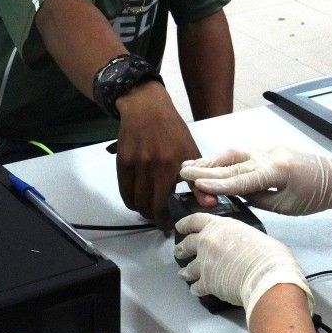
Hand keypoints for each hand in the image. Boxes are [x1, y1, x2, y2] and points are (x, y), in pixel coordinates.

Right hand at [115, 81, 199, 228]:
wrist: (147, 108)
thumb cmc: (174, 131)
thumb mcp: (191, 153)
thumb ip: (198, 181)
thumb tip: (209, 204)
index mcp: (172, 165)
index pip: (164, 204)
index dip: (166, 220)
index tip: (171, 224)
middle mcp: (152, 166)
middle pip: (148, 206)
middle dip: (155, 218)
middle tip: (162, 219)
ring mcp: (135, 164)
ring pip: (134, 201)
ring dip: (143, 211)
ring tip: (151, 210)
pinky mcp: (122, 162)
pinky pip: (124, 191)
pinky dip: (131, 201)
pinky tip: (139, 200)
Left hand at [175, 213, 312, 323]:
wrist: (265, 274)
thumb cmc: (268, 253)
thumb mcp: (256, 235)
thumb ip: (244, 238)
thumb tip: (249, 247)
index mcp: (221, 226)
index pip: (196, 220)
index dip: (186, 223)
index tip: (179, 226)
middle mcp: (208, 242)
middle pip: (187, 243)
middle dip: (181, 248)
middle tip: (179, 251)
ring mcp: (204, 262)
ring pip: (188, 267)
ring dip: (185, 271)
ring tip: (184, 274)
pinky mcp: (206, 282)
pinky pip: (196, 287)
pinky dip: (196, 289)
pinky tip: (197, 290)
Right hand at [179, 148, 331, 214]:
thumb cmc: (316, 196)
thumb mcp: (286, 206)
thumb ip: (259, 198)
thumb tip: (236, 194)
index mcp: (277, 171)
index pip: (241, 179)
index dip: (217, 184)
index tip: (197, 186)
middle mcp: (270, 155)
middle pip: (233, 163)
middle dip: (206, 169)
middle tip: (183, 173)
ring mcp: (269, 150)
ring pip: (235, 154)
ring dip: (212, 161)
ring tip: (191, 167)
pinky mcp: (270, 150)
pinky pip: (243, 154)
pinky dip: (225, 159)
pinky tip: (212, 164)